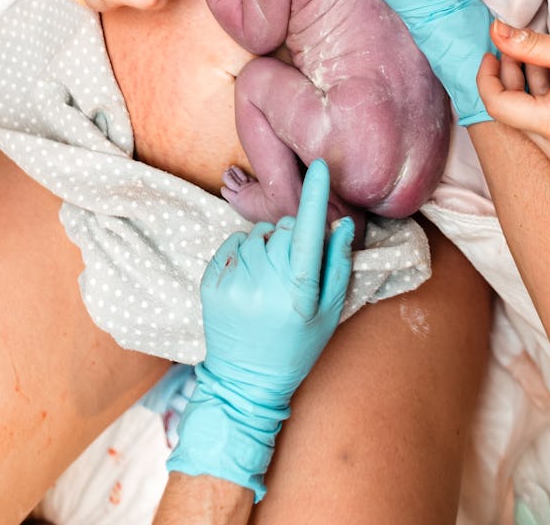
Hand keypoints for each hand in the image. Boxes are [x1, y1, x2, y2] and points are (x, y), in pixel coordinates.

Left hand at [167, 161, 353, 500]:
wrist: (245, 383)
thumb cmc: (295, 347)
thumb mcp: (328, 314)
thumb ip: (337, 266)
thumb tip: (339, 223)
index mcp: (299, 294)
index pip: (309, 233)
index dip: (316, 197)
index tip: (320, 166)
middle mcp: (266, 287)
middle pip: (284, 227)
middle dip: (293, 234)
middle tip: (295, 265)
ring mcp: (234, 285)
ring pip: (258, 234)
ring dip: (268, 245)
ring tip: (271, 279)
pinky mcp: (210, 285)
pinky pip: (233, 243)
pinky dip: (244, 252)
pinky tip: (250, 279)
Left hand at [478, 21, 549, 167]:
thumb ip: (531, 45)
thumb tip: (495, 32)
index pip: (497, 106)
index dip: (487, 77)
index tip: (491, 52)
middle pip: (511, 111)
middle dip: (508, 74)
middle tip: (513, 44)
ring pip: (526, 117)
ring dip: (525, 84)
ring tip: (534, 54)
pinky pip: (543, 125)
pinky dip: (541, 98)